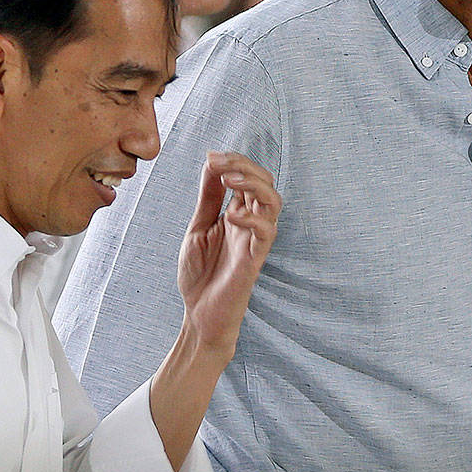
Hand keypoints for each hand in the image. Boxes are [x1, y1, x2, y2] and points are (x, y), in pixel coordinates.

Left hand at [176, 151, 280, 355]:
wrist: (199, 314)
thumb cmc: (200, 274)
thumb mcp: (198, 227)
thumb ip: (208, 198)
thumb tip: (211, 163)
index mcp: (237, 213)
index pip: (247, 177)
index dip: (233, 162)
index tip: (211, 156)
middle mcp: (250, 222)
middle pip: (265, 182)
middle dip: (244, 165)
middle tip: (219, 162)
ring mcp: (255, 239)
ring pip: (273, 201)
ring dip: (253, 184)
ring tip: (229, 180)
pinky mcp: (255, 258)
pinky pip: (266, 232)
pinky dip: (252, 218)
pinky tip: (231, 216)